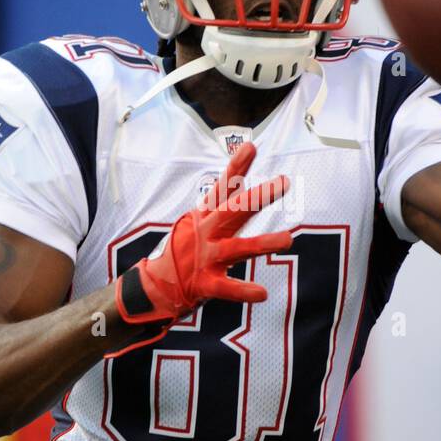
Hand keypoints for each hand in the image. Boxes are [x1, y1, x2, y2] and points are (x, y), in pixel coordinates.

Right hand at [113, 142, 291, 346]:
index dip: (236, 168)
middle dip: (258, 197)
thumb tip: (239, 179)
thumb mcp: (198, 223)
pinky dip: (243, 291)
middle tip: (283, 182)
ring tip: (288, 239)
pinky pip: (225, 287)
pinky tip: (262, 294)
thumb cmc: (183, 251)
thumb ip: (221, 204)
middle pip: (233, 211)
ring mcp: (204, 258)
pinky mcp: (203, 284)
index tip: (251, 147)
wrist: (152, 286)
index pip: (222, 188)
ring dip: (263, 243)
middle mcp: (205, 233)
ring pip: (237, 248)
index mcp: (204, 217)